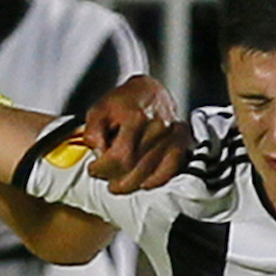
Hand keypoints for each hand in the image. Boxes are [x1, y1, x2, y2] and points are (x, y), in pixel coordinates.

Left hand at [82, 76, 184, 192]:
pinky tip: (144, 182)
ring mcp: (172, 137)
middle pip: (135, 169)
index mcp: (136, 117)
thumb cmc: (125, 101)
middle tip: (107, 178)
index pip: (118, 156)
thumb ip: (93, 132)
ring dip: (132, 184)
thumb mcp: (99, 109)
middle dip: (115, 179)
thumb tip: (98, 154)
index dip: (102, 169)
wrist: (151, 91)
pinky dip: (155, 181)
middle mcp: (158, 127)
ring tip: (120, 183)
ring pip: (151, 174)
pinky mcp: (182, 143)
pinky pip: (170, 171)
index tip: (94, 169)